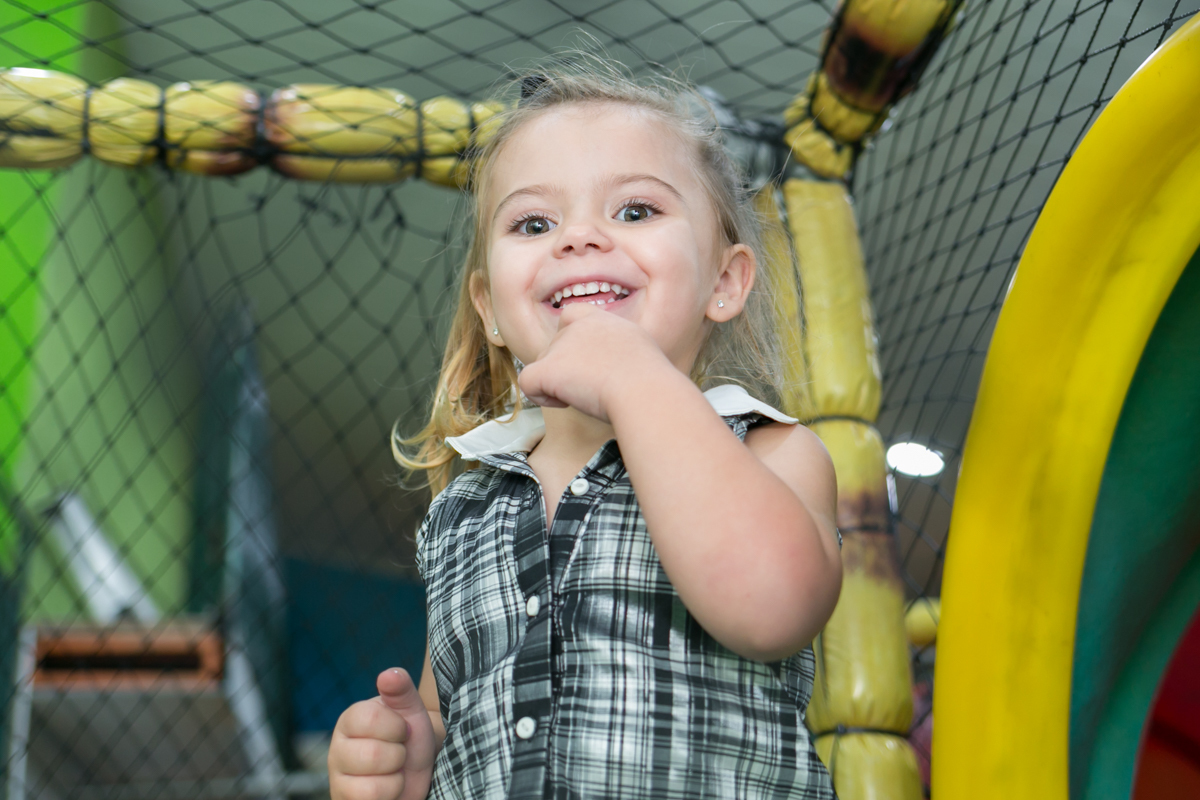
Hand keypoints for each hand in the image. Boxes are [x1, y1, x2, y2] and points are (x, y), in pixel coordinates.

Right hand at [329, 668, 436, 799]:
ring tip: (393, 772)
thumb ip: (400, 689)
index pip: (369, 718)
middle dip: (399, 755)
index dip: (396, 726)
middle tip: (398, 753)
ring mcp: (338, 780)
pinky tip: (388, 790)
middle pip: (373, 755)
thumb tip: (389, 675)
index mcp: (350, 720)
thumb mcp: (410, 709)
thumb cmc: (410, 737)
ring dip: (396, 779)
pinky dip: (391, 796)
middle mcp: (337, 750)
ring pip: (373, 786)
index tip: (401, 729)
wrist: (419, 769)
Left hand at [518, 303, 669, 421]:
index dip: (571, 342)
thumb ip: (619, 351)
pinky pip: (528, 382)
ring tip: (583, 397)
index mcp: (602, 321)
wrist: (644, 391)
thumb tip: (616, 367)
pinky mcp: (548, 368)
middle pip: (555, 346)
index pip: (572, 316)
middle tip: (591, 388)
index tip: (588, 364)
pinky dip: (541, 397)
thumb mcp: (640, 354)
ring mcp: (561, 346)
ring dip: (556, 383)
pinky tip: (564, 403)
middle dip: (565, 369)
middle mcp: (578, 327)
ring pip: (542, 363)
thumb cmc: (650, 383)